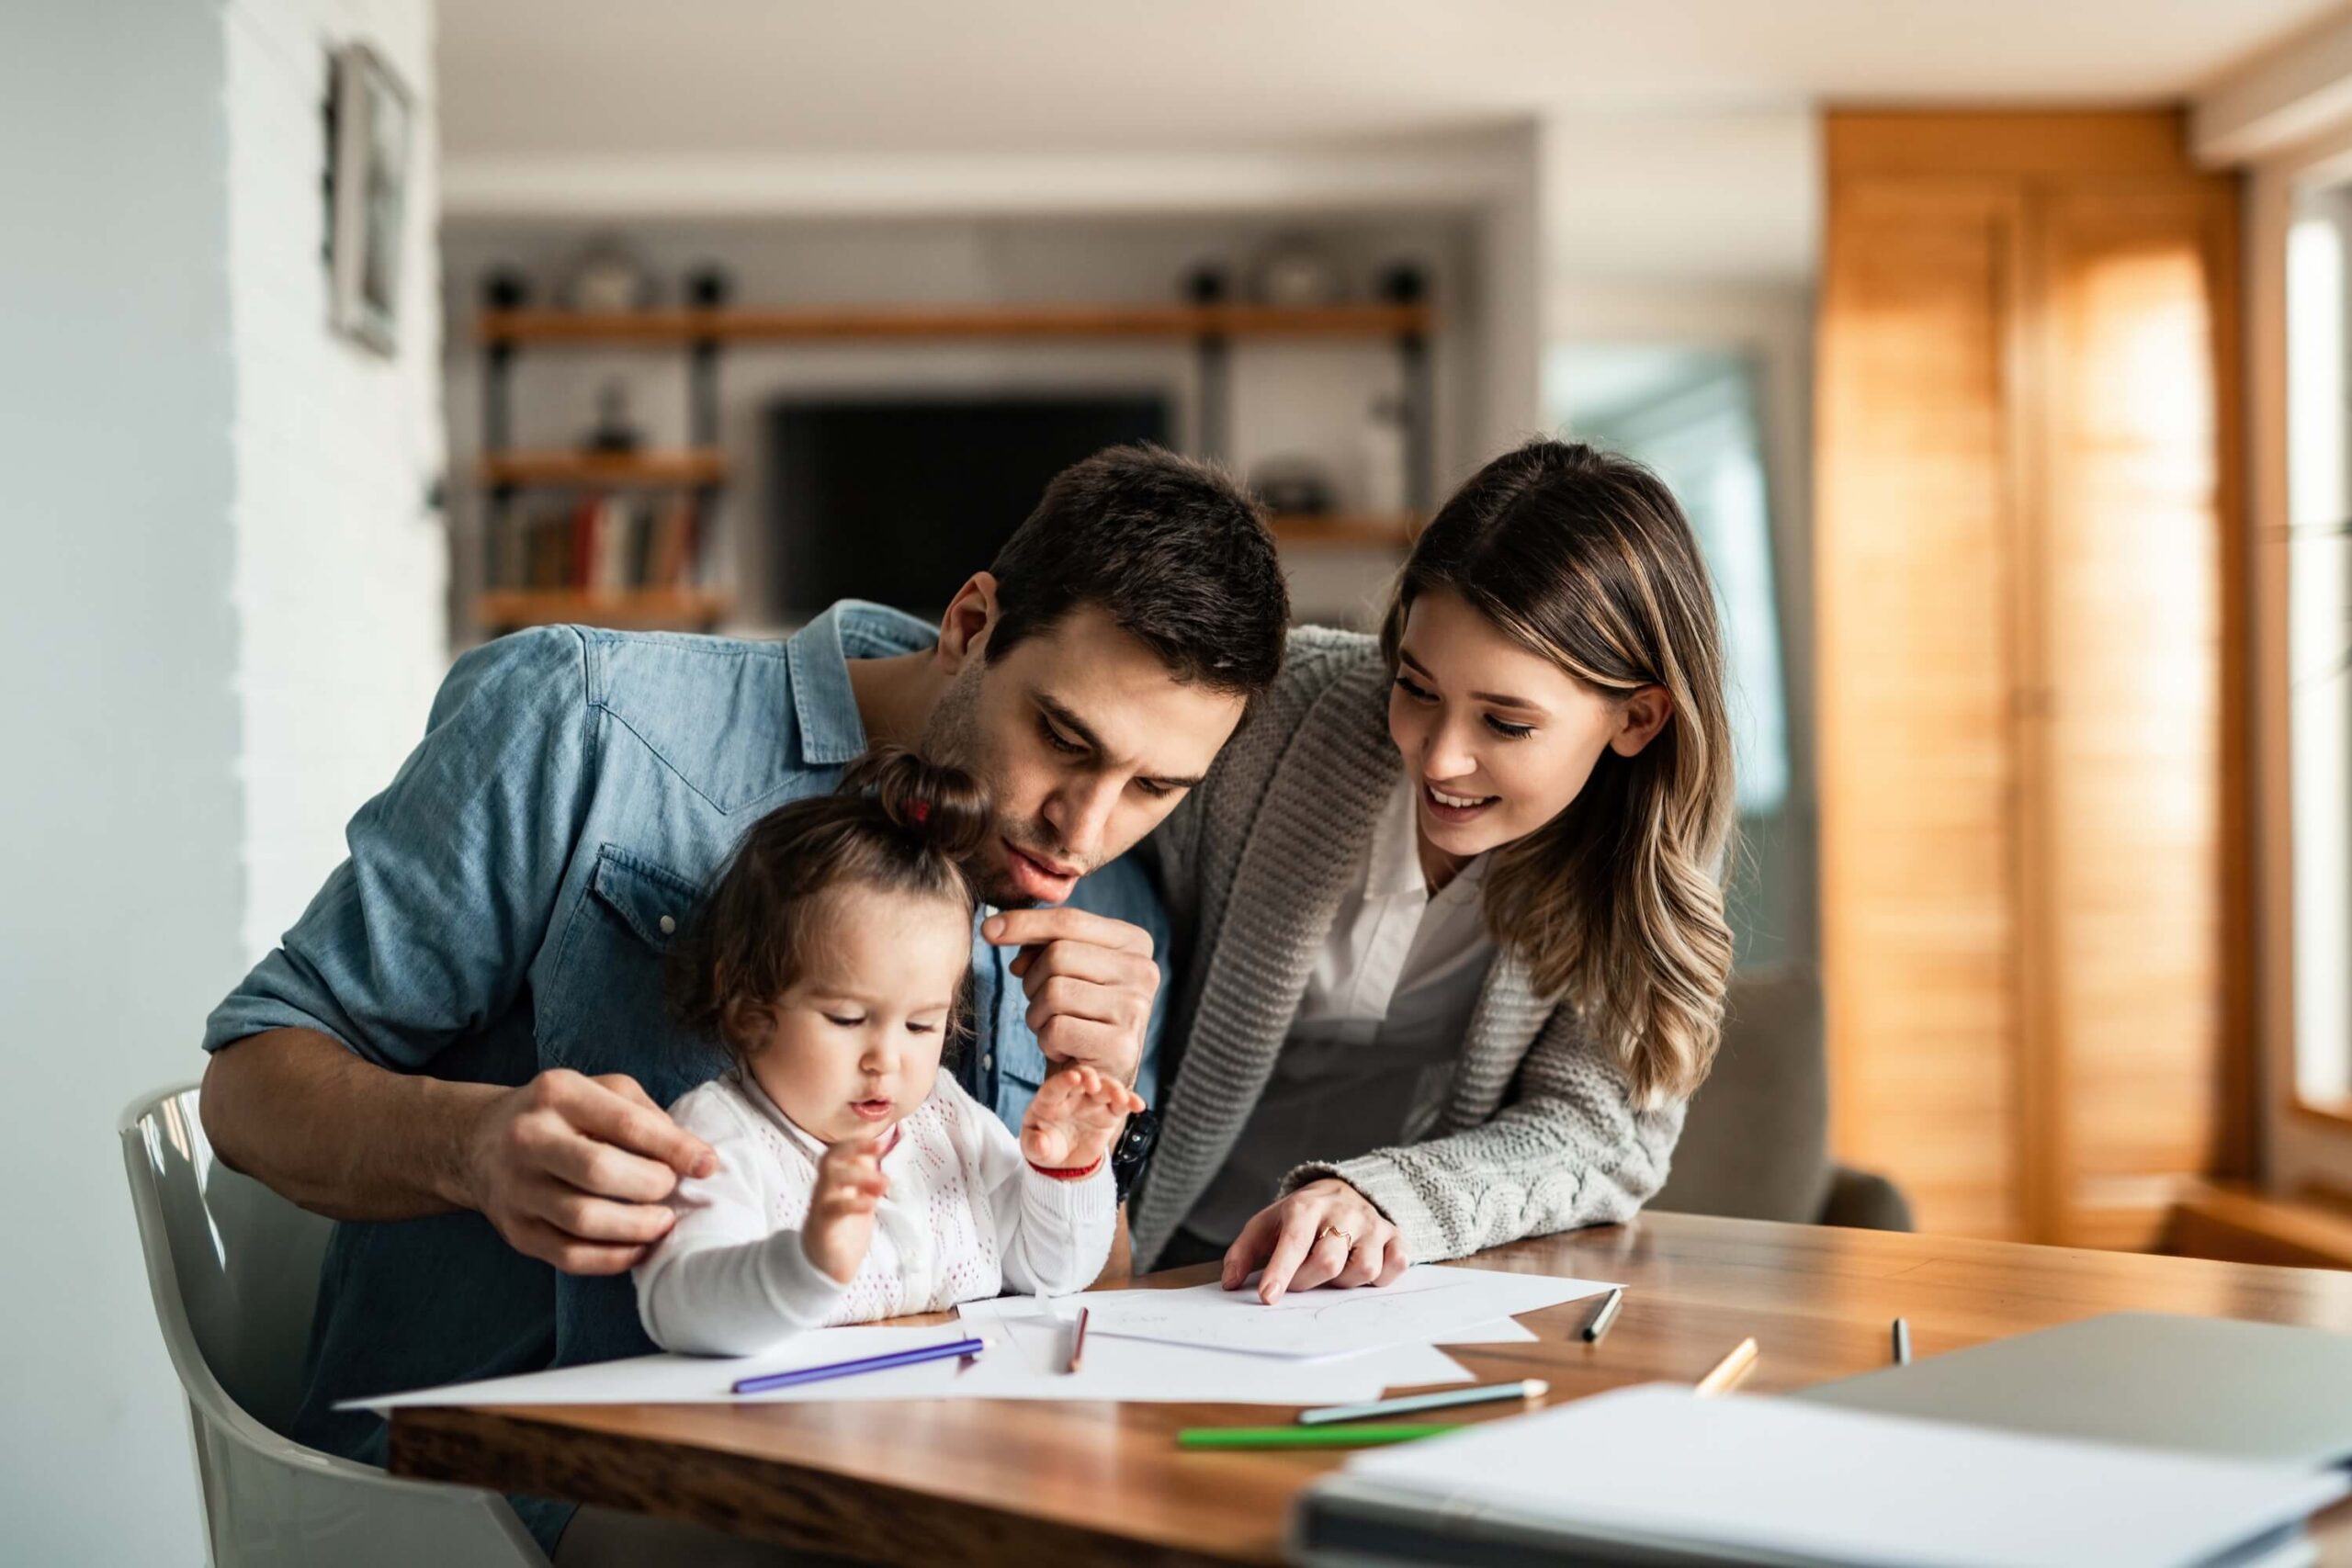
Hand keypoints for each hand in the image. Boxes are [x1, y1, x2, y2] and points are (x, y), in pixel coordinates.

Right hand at [460, 1069, 717, 1275]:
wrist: (480, 1142)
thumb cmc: (561, 1115)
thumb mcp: (601, 1091)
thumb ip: (647, 1116)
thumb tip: (696, 1157)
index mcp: (557, 1093)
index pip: (627, 1124)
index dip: (675, 1149)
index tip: (707, 1166)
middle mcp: (529, 1139)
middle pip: (601, 1171)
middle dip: (652, 1186)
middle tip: (672, 1189)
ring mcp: (516, 1188)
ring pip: (584, 1220)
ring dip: (637, 1227)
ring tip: (663, 1221)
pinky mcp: (515, 1231)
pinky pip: (569, 1256)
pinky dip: (612, 1259)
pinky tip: (638, 1248)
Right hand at [803, 1134, 890, 1283]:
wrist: (825, 1268)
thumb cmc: (843, 1231)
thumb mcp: (859, 1201)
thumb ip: (867, 1182)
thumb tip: (876, 1160)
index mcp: (834, 1184)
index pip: (838, 1154)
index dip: (856, 1144)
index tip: (880, 1143)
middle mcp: (824, 1192)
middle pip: (828, 1161)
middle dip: (853, 1150)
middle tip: (880, 1153)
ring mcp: (821, 1209)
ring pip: (829, 1180)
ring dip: (858, 1176)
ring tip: (884, 1183)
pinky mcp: (823, 1228)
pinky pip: (833, 1210)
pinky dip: (852, 1204)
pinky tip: (870, 1204)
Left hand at [983, 907, 1157, 1086]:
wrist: (1097, 1075)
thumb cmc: (1078, 1014)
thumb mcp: (1065, 968)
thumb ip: (1040, 943)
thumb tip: (996, 930)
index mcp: (1135, 943)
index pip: (1070, 920)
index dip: (1023, 923)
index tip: (988, 929)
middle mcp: (1144, 971)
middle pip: (1058, 955)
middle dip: (1033, 981)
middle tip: (1041, 1002)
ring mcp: (1136, 1008)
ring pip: (1054, 992)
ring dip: (1038, 1014)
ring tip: (1055, 1026)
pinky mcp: (1122, 1045)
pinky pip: (1057, 1029)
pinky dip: (1048, 1041)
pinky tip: (1064, 1048)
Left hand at [1021, 1065, 1144, 1169]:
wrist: (1065, 1160)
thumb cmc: (1045, 1147)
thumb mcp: (1034, 1149)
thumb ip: (1035, 1146)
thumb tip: (1040, 1145)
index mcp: (1049, 1100)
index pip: (1055, 1086)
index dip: (1064, 1080)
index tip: (1073, 1077)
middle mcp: (1073, 1095)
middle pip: (1083, 1079)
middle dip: (1090, 1078)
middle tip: (1095, 1085)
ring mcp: (1093, 1102)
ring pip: (1105, 1087)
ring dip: (1113, 1089)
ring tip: (1121, 1098)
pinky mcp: (1109, 1113)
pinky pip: (1121, 1104)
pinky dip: (1131, 1102)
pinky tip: (1138, 1105)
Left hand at [1221, 1179, 1407, 1303]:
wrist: (1343, 1189)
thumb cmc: (1300, 1216)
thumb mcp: (1266, 1225)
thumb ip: (1243, 1252)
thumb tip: (1230, 1282)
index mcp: (1305, 1207)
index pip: (1293, 1244)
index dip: (1280, 1272)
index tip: (1268, 1297)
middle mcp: (1342, 1212)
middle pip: (1329, 1261)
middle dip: (1309, 1281)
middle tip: (1301, 1280)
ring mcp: (1371, 1223)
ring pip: (1364, 1268)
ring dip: (1345, 1282)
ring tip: (1334, 1271)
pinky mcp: (1395, 1234)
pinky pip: (1396, 1264)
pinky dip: (1382, 1277)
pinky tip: (1363, 1270)